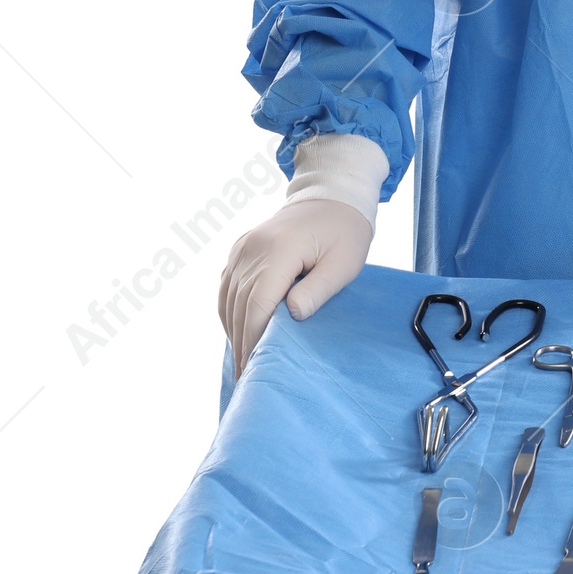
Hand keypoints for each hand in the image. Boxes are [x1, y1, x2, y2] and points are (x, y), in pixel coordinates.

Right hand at [218, 198, 371, 376]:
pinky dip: (230, 311)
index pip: (258, 303)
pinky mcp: (241, 248)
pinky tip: (238, 332)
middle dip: (242, 342)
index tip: (255, 370)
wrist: (333, 195)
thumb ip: (319, 288)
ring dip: (233, 330)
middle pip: (240, 304)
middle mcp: (253, 247)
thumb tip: (292, 314)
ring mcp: (243, 246)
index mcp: (279, 249)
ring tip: (242, 362)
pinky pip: (227, 285)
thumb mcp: (345, 262)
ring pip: (228, 297)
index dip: (254, 339)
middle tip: (245, 378)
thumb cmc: (345, 232)